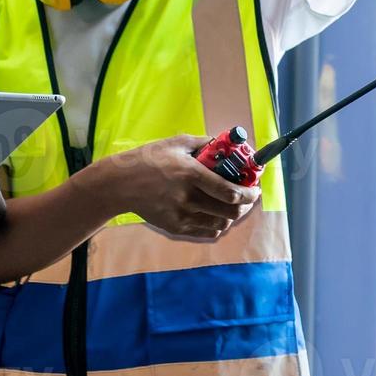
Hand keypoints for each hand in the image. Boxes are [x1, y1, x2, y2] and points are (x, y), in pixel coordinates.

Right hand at [98, 134, 259, 238]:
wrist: (119, 184)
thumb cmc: (147, 160)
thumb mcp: (175, 144)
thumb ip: (202, 143)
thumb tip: (223, 144)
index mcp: (191, 174)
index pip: (230, 191)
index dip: (249, 194)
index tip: (255, 190)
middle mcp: (188, 197)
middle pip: (230, 211)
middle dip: (245, 206)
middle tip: (246, 198)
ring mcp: (181, 215)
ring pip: (220, 223)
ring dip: (231, 215)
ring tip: (231, 206)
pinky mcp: (175, 227)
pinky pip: (206, 231)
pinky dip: (216, 225)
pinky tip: (215, 214)